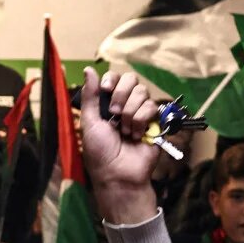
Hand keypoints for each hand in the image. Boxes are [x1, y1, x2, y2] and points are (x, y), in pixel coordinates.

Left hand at [79, 67, 160, 224]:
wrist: (118, 173)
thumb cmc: (100, 151)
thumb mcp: (89, 122)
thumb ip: (90, 95)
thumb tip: (88, 69)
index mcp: (108, 104)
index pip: (115, 78)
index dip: (112, 81)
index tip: (105, 91)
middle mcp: (125, 105)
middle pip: (132, 81)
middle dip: (121, 96)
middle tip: (114, 115)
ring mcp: (141, 113)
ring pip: (142, 93)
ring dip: (130, 113)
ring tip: (124, 131)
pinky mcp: (155, 123)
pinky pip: (152, 107)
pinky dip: (141, 121)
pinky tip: (136, 135)